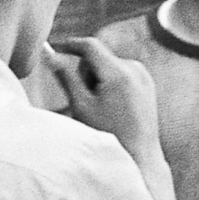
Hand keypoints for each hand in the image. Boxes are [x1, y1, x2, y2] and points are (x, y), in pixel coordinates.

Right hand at [41, 38, 160, 158]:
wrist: (139, 155)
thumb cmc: (109, 135)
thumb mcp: (82, 106)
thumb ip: (66, 77)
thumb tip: (51, 56)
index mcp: (118, 73)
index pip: (90, 45)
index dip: (69, 44)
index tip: (55, 47)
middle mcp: (134, 69)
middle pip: (98, 56)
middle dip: (87, 73)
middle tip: (86, 99)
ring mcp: (143, 75)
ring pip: (109, 65)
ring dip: (99, 79)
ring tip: (101, 106)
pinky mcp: (147, 82)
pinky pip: (121, 73)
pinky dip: (111, 83)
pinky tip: (113, 106)